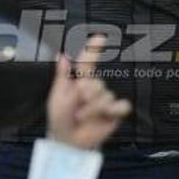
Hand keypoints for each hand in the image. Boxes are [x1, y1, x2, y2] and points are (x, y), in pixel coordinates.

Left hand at [47, 36, 131, 150]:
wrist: (69, 141)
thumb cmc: (60, 118)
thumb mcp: (57, 96)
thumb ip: (62, 76)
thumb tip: (62, 54)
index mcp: (79, 81)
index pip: (88, 61)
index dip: (94, 48)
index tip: (100, 38)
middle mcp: (94, 87)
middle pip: (96, 83)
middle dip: (86, 95)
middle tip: (76, 107)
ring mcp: (105, 99)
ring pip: (106, 96)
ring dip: (92, 109)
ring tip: (82, 117)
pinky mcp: (114, 112)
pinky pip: (121, 105)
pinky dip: (114, 109)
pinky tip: (106, 114)